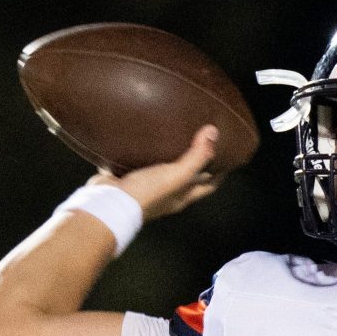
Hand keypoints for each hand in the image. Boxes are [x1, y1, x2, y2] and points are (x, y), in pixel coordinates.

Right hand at [87, 124, 220, 221]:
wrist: (108, 203)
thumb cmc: (147, 193)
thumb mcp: (177, 175)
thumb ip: (196, 156)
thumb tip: (214, 132)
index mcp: (182, 196)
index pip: (209, 185)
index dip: (220, 172)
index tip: (228, 156)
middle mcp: (167, 194)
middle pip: (188, 177)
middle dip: (196, 161)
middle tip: (202, 139)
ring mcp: (146, 187)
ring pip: (163, 169)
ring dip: (169, 156)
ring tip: (174, 133)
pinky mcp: (128, 178)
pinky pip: (138, 163)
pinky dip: (142, 152)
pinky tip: (142, 138)